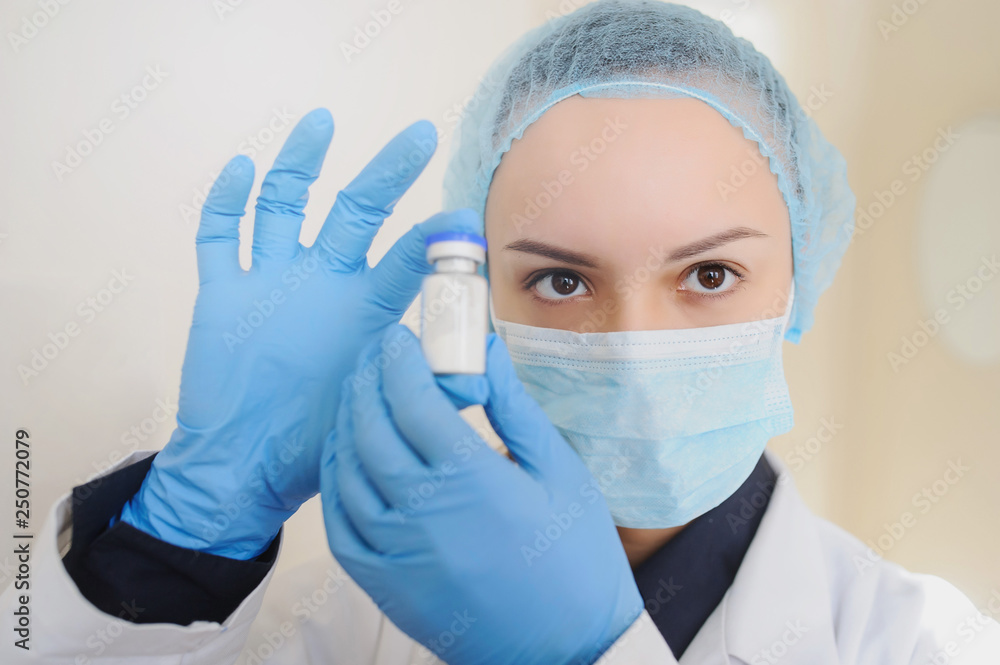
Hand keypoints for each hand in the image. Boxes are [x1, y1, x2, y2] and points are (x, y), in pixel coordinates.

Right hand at [117, 108, 480, 557]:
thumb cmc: (314, 444)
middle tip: (420, 134)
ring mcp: (273, 282)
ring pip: (284, 206)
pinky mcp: (224, 293)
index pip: (406, 260)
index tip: (464, 214)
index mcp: (365, 309)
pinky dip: (228, 200)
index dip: (434, 238)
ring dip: (300, 164)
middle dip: (387, 173)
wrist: (243, 466)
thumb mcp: (375, 412)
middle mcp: (323, 283)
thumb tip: (479, 382)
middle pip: (355, 211)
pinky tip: (243, 166)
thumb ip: (422, 391)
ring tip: (323, 121)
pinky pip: (221, 236)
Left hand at [321, 325, 642, 664]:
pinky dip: (335, 482)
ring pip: (346, 471)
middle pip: (370, 427)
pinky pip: (339, 524)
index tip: (398, 338)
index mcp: (471, 479)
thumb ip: (514, 407)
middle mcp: (423, 514)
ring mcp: (397, 553)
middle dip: (366, 380)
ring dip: (346, 424)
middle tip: (374, 357)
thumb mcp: (559, 472)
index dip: (398, 360)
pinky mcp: (385, 585)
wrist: (566, 649)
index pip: (411, 399)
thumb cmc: (574, 560)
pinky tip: (347, 459)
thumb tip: (486, 352)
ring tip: (360, 397)